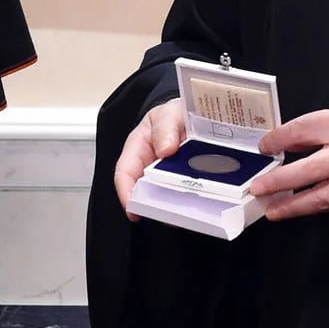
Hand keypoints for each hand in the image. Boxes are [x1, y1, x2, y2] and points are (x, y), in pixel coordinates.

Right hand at [113, 98, 186, 217]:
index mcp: (138, 148)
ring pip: (167, 199)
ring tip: (190, 210)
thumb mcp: (169, 113)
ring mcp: (168, 178)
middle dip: (157, 205)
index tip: (134, 209)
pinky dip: (193, 202)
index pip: (125, 173)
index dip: (126, 192)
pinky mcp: (185, 185)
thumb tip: (165, 149)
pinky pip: (185, 197)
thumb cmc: (175, 115)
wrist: (196, 116)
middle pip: (147, 192)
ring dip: (177, 206)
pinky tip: (203, 203)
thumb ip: (165, 126)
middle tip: (170, 214)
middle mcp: (150, 167)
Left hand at [250, 99, 328, 220]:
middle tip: (256, 188)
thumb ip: (326, 124)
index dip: (277, 140)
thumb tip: (296, 139)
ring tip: (272, 211)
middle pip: (303, 171)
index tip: (265, 147)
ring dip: (292, 206)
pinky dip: (318, 207)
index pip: (300, 132)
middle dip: (276, 182)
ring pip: (319, 198)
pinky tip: (304, 208)